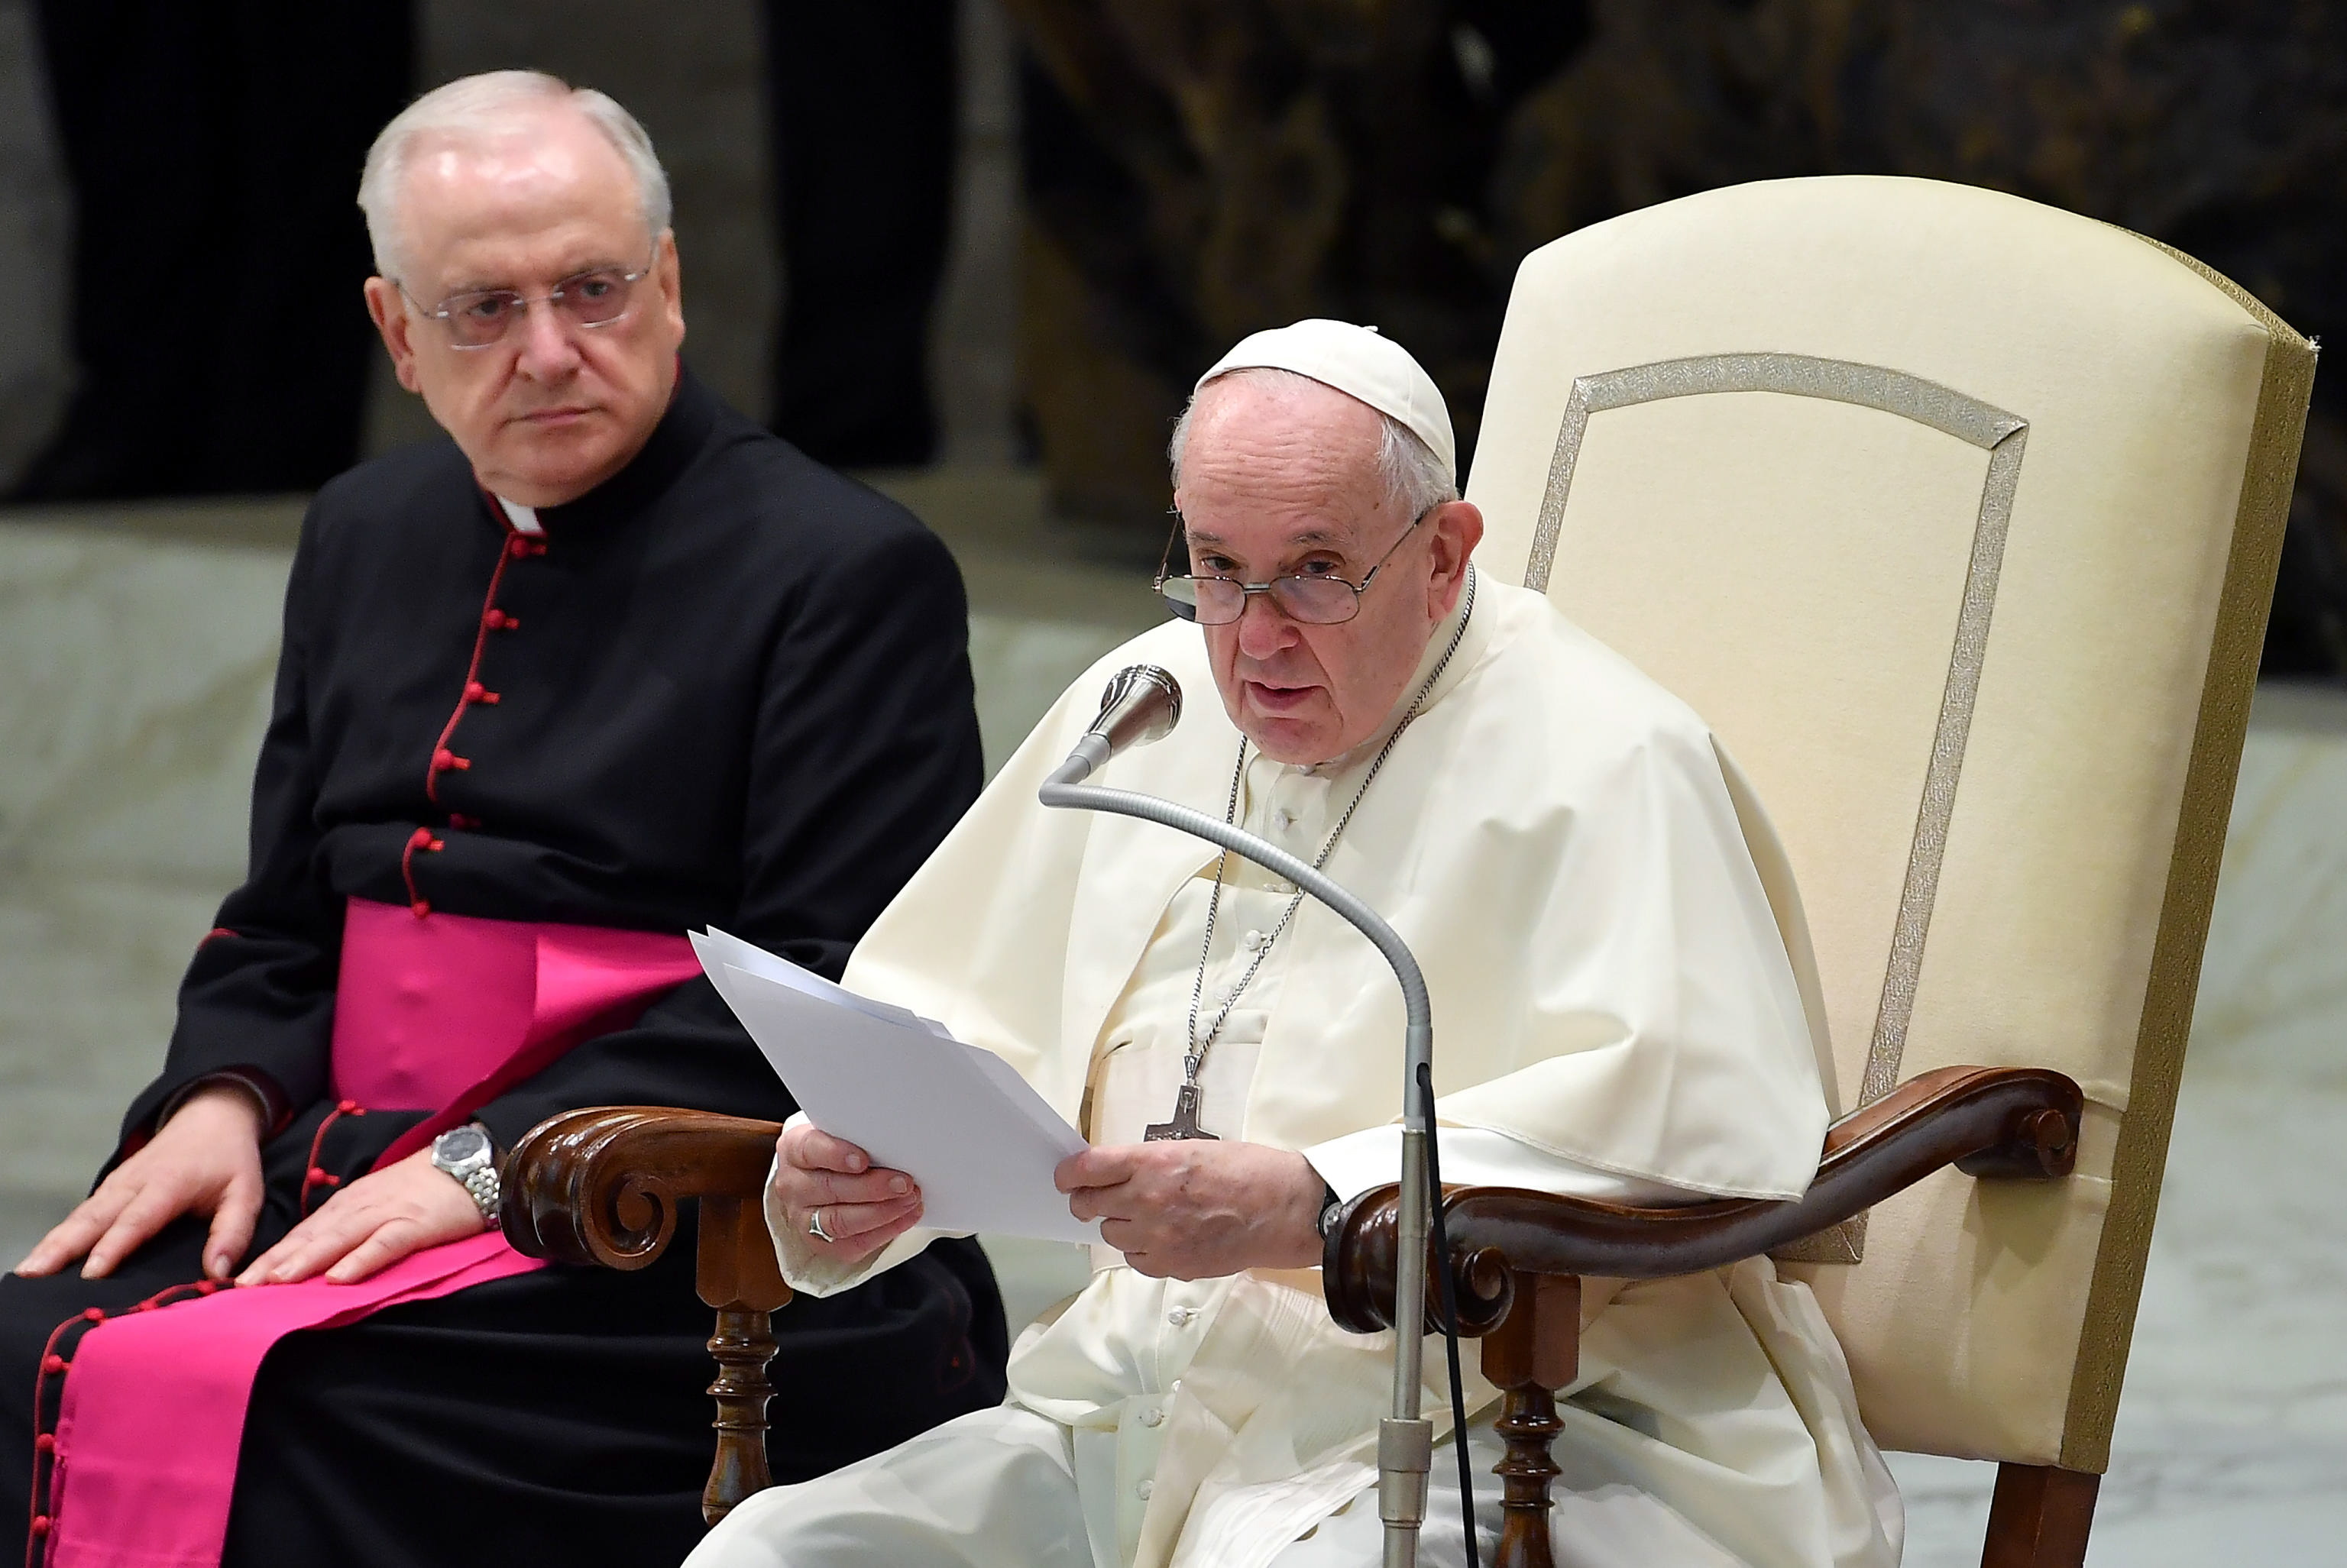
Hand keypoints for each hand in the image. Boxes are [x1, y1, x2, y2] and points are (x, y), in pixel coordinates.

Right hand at [14, 1084, 265, 1281]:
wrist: (211, 1118)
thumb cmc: (230, 1161)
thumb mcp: (246, 1193)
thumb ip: (234, 1232)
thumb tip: (217, 1273)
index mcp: (169, 1184)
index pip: (137, 1219)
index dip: (114, 1246)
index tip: (91, 1273)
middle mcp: (134, 1182)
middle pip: (94, 1217)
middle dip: (62, 1247)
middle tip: (33, 1274)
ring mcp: (118, 1184)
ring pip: (80, 1216)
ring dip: (52, 1242)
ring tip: (26, 1271)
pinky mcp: (110, 1188)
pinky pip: (81, 1214)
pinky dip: (59, 1235)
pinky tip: (41, 1257)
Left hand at [236, 1147, 484, 1286]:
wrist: (475, 1163)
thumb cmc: (428, 1188)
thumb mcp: (381, 1202)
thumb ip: (352, 1226)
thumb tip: (319, 1258)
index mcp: (350, 1203)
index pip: (303, 1233)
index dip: (272, 1256)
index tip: (240, 1280)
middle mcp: (360, 1206)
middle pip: (312, 1237)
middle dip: (276, 1262)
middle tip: (242, 1288)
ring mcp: (387, 1213)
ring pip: (339, 1239)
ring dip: (306, 1260)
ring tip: (277, 1283)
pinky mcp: (416, 1223)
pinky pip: (384, 1244)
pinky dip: (360, 1260)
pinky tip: (338, 1278)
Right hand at [769, 1122, 922, 1264]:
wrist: (820, 1173)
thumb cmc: (837, 1148)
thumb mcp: (840, 1131)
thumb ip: (859, 1135)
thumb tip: (895, 1141)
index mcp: (794, 1149)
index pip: (809, 1150)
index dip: (836, 1155)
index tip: (863, 1159)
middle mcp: (793, 1185)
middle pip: (830, 1189)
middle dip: (872, 1188)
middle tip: (904, 1183)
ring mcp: (803, 1217)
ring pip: (839, 1221)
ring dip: (881, 1212)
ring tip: (909, 1200)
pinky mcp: (820, 1242)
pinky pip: (853, 1243)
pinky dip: (885, 1231)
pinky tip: (906, 1216)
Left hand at [1056, 1141, 1323, 1278]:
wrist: (1283, 1209)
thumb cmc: (1247, 1171)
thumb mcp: (1191, 1148)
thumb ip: (1149, 1163)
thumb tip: (1117, 1174)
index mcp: (1152, 1163)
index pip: (1086, 1169)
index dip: (1069, 1175)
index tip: (1067, 1177)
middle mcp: (1147, 1200)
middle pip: (1088, 1206)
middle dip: (1088, 1201)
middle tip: (1099, 1198)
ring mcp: (1158, 1238)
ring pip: (1111, 1235)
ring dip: (1121, 1225)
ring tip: (1149, 1216)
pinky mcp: (1172, 1265)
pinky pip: (1136, 1261)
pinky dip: (1142, 1251)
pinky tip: (1164, 1238)